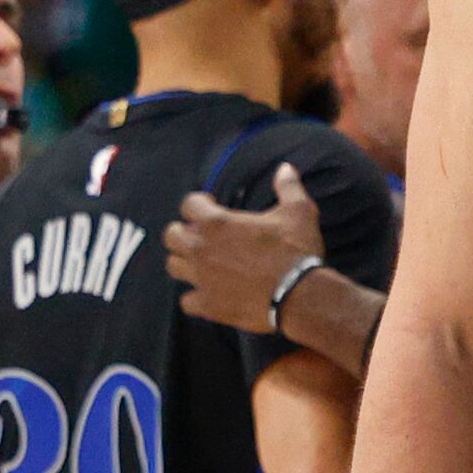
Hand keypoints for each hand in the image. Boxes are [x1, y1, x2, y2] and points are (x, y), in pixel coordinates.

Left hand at [166, 165, 324, 333]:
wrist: (300, 295)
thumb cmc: (296, 250)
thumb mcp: (298, 211)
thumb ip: (288, 186)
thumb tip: (285, 168)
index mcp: (216, 222)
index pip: (188, 204)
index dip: (199, 204)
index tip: (211, 206)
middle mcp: (200, 248)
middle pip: (171, 235)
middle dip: (183, 232)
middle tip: (202, 236)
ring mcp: (201, 278)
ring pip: (173, 266)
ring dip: (185, 262)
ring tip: (203, 263)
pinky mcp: (208, 305)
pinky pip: (187, 301)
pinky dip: (195, 297)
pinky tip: (210, 293)